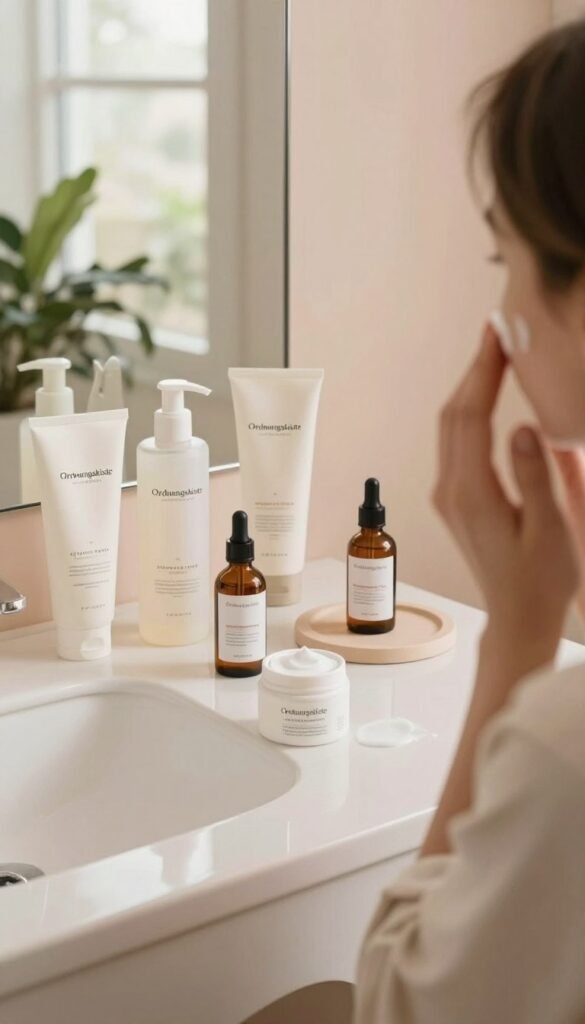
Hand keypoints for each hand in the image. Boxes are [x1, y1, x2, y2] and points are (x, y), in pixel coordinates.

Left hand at [433, 324, 578, 668]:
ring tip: (494, 352)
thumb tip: (522, 427)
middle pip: (454, 414)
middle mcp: (451, 490)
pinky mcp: (454, 499)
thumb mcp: (548, 530)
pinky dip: (469, 411)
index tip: (499, 334)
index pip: (472, 417)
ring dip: (469, 387)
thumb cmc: (541, 581)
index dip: (484, 371)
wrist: (518, 618)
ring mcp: (447, 495)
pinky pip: (455, 442)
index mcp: (473, 494)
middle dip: (474, 369)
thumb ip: (534, 477)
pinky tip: (486, 396)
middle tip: (498, 330)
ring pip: (450, 427)